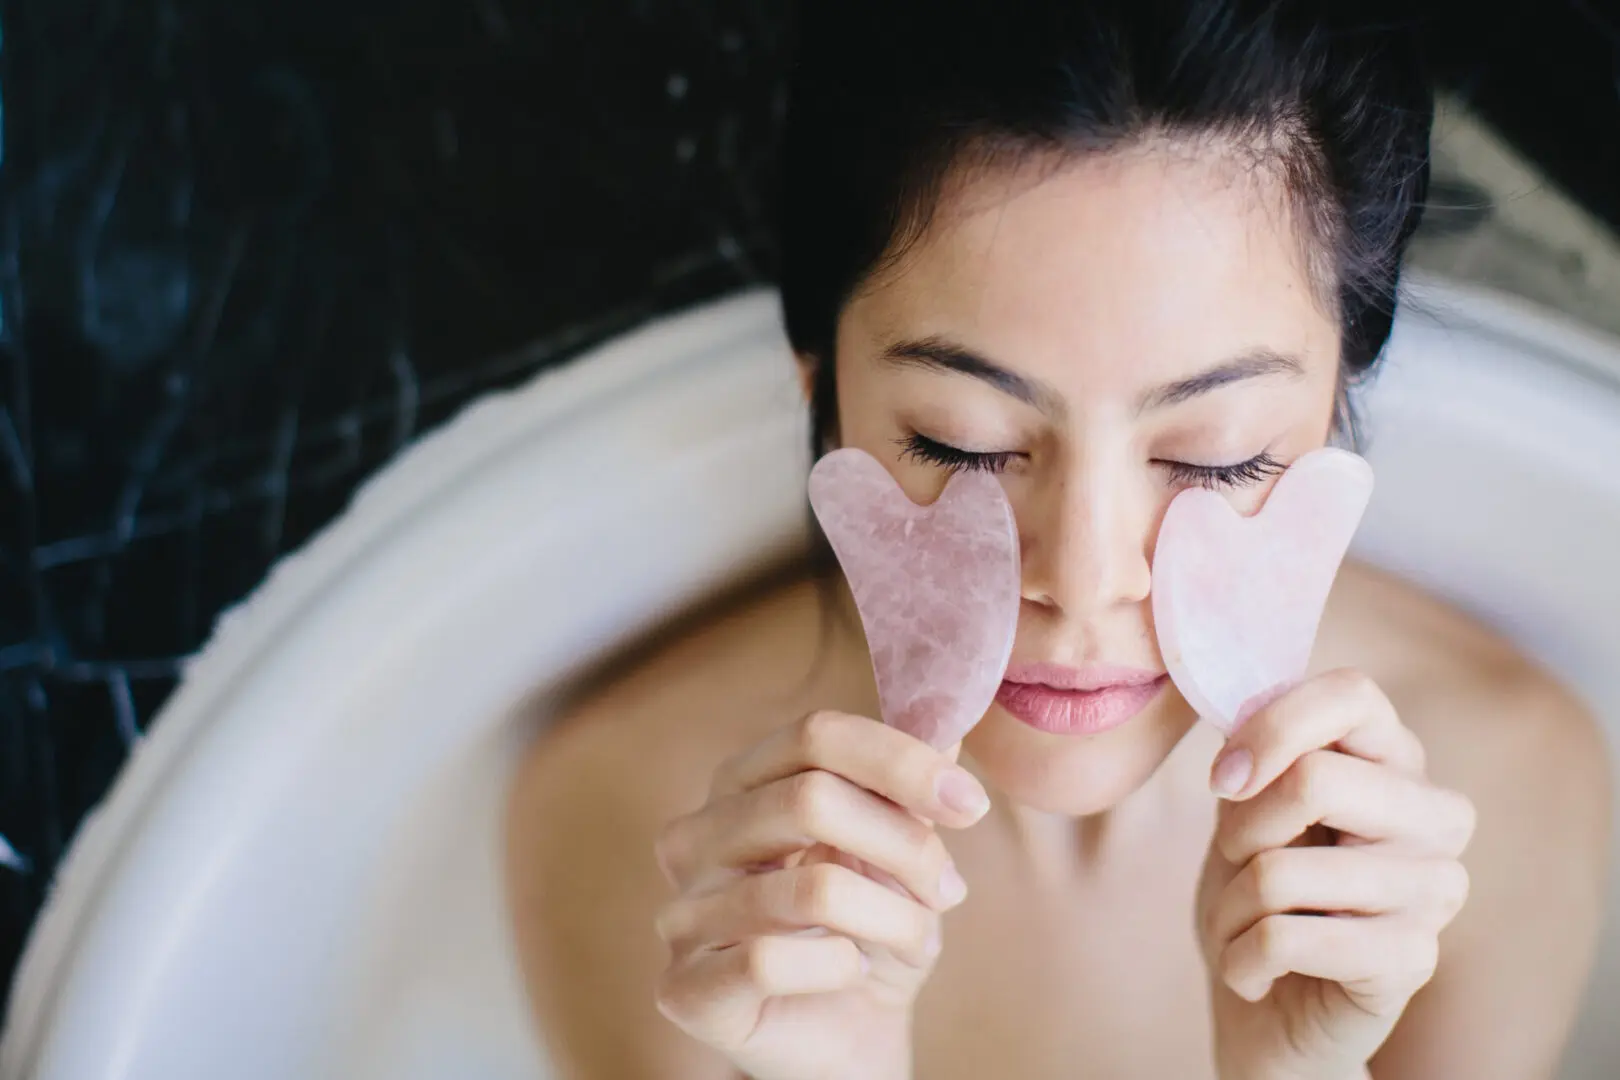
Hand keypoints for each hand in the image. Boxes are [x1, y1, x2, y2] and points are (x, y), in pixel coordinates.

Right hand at [653, 709, 989, 1079]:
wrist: (850, 1039)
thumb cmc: (870, 934)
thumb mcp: (902, 853)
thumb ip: (910, 790)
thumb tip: (948, 726)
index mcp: (742, 785)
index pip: (814, 735)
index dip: (899, 760)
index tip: (968, 803)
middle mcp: (696, 837)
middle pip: (809, 800)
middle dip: (905, 846)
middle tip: (949, 890)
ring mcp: (681, 913)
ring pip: (810, 889)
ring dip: (892, 919)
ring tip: (916, 940)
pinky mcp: (683, 988)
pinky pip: (769, 960)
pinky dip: (838, 967)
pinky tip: (848, 973)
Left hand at [1196, 669, 1476, 1079]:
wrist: (1264, 1012)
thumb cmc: (1257, 895)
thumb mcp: (1245, 807)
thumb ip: (1256, 747)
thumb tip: (1239, 697)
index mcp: (1396, 761)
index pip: (1352, 694)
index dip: (1271, 728)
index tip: (1224, 779)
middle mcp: (1436, 816)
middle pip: (1316, 780)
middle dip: (1239, 832)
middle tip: (1239, 865)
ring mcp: (1436, 889)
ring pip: (1282, 871)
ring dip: (1232, 908)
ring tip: (1247, 928)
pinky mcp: (1414, 959)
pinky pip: (1285, 938)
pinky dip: (1241, 960)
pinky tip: (1256, 974)